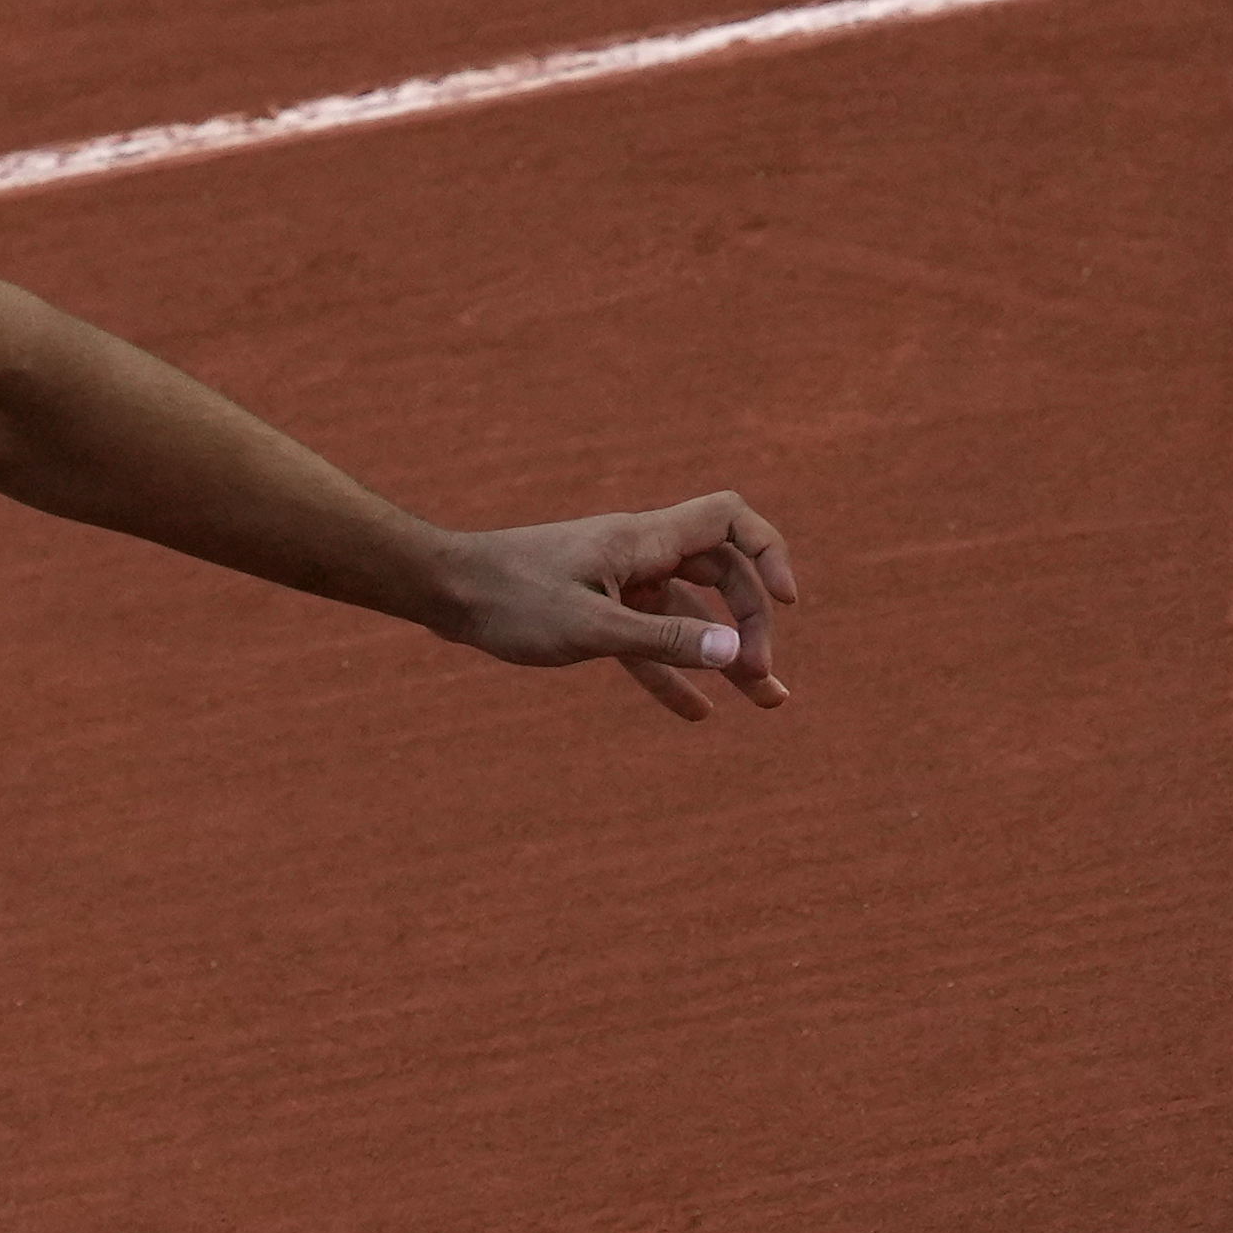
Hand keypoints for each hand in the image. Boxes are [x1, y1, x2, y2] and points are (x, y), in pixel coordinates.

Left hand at [433, 493, 798, 722]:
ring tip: (765, 702)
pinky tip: (697, 712)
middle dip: (751, 623)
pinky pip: (647, 640)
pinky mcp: (594, 610)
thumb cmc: (509, 599)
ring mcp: (617, 581)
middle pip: (721, 576)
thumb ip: (664, 641)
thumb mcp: (590, 627)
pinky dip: (672, 671)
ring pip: (688, 614)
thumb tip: (736, 653)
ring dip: (724, 655)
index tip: (788, 601)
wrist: (443, 592)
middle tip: (761, 677)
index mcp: (644, 540)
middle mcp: (638, 554)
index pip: (730, 521)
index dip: (768, 552)